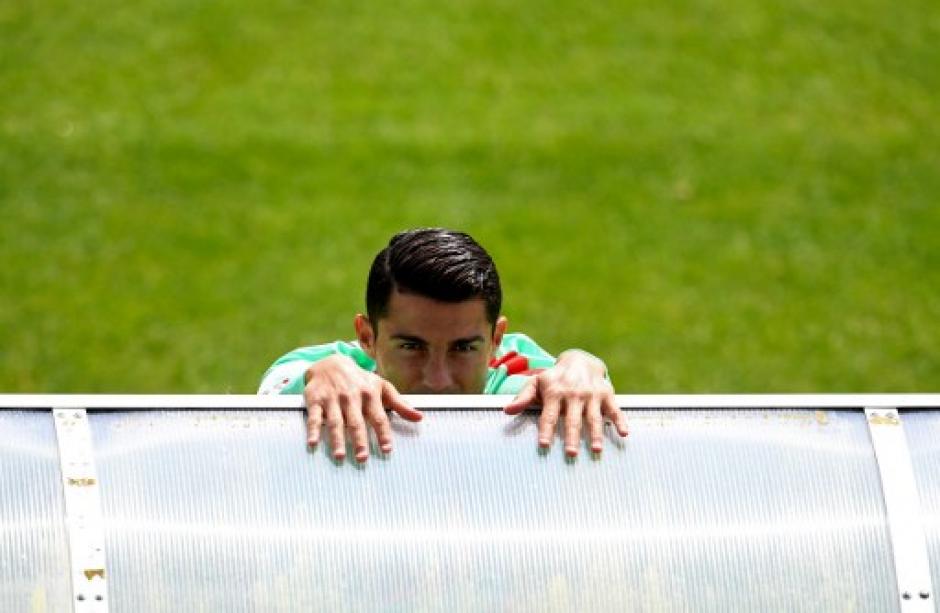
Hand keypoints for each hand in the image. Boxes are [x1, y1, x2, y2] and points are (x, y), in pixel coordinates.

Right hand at [303, 355, 422, 462]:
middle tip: (362, 458)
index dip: (383, 433)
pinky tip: (313, 443)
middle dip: (359, 440)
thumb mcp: (382, 387)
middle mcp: (351, 397)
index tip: (386, 449)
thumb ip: (400, 404)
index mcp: (370, 394)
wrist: (331, 362)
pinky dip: (312, 430)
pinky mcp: (315, 399)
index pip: (378, 417)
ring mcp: (332, 398)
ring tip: (340, 455)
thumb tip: (419, 418)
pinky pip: (313, 416)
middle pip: (356, 422)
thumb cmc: (361, 380)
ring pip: (335, 421)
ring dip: (337, 439)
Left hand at [503, 350, 627, 456]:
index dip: (546, 430)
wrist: (580, 360)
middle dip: (572, 436)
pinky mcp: (607, 395)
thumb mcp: (536, 383)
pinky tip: (624, 433)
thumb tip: (506, 410)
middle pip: (572, 419)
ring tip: (595, 449)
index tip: (544, 444)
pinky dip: (620, 421)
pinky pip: (615, 409)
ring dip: (595, 433)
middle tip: (571, 453)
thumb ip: (523, 397)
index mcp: (555, 393)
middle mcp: (574, 394)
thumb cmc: (554, 378)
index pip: (549, 415)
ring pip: (593, 417)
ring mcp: (591, 395)